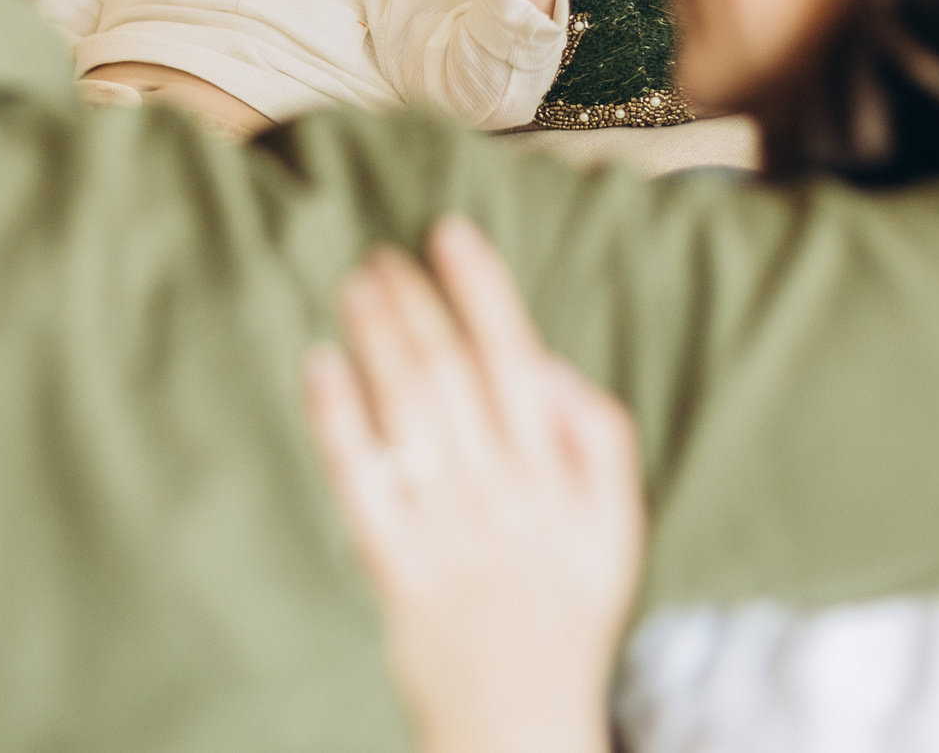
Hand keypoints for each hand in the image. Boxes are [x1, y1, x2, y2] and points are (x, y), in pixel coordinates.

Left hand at [304, 216, 643, 752]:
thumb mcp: (618, 529)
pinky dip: (340, 417)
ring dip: (378, 338)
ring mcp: (446, 529)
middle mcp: (503, 494)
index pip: (518, 360)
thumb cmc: (566, 616)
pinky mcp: (395, 566)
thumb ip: (601, 441)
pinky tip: (321, 364)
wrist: (522, 721)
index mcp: (559, 479)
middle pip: (452, 374)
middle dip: (416, 303)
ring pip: (408, 412)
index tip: (449, 234)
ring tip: (355, 286)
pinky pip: (362, 479)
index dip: (482, 291)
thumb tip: (555, 366)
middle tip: (384, 255)